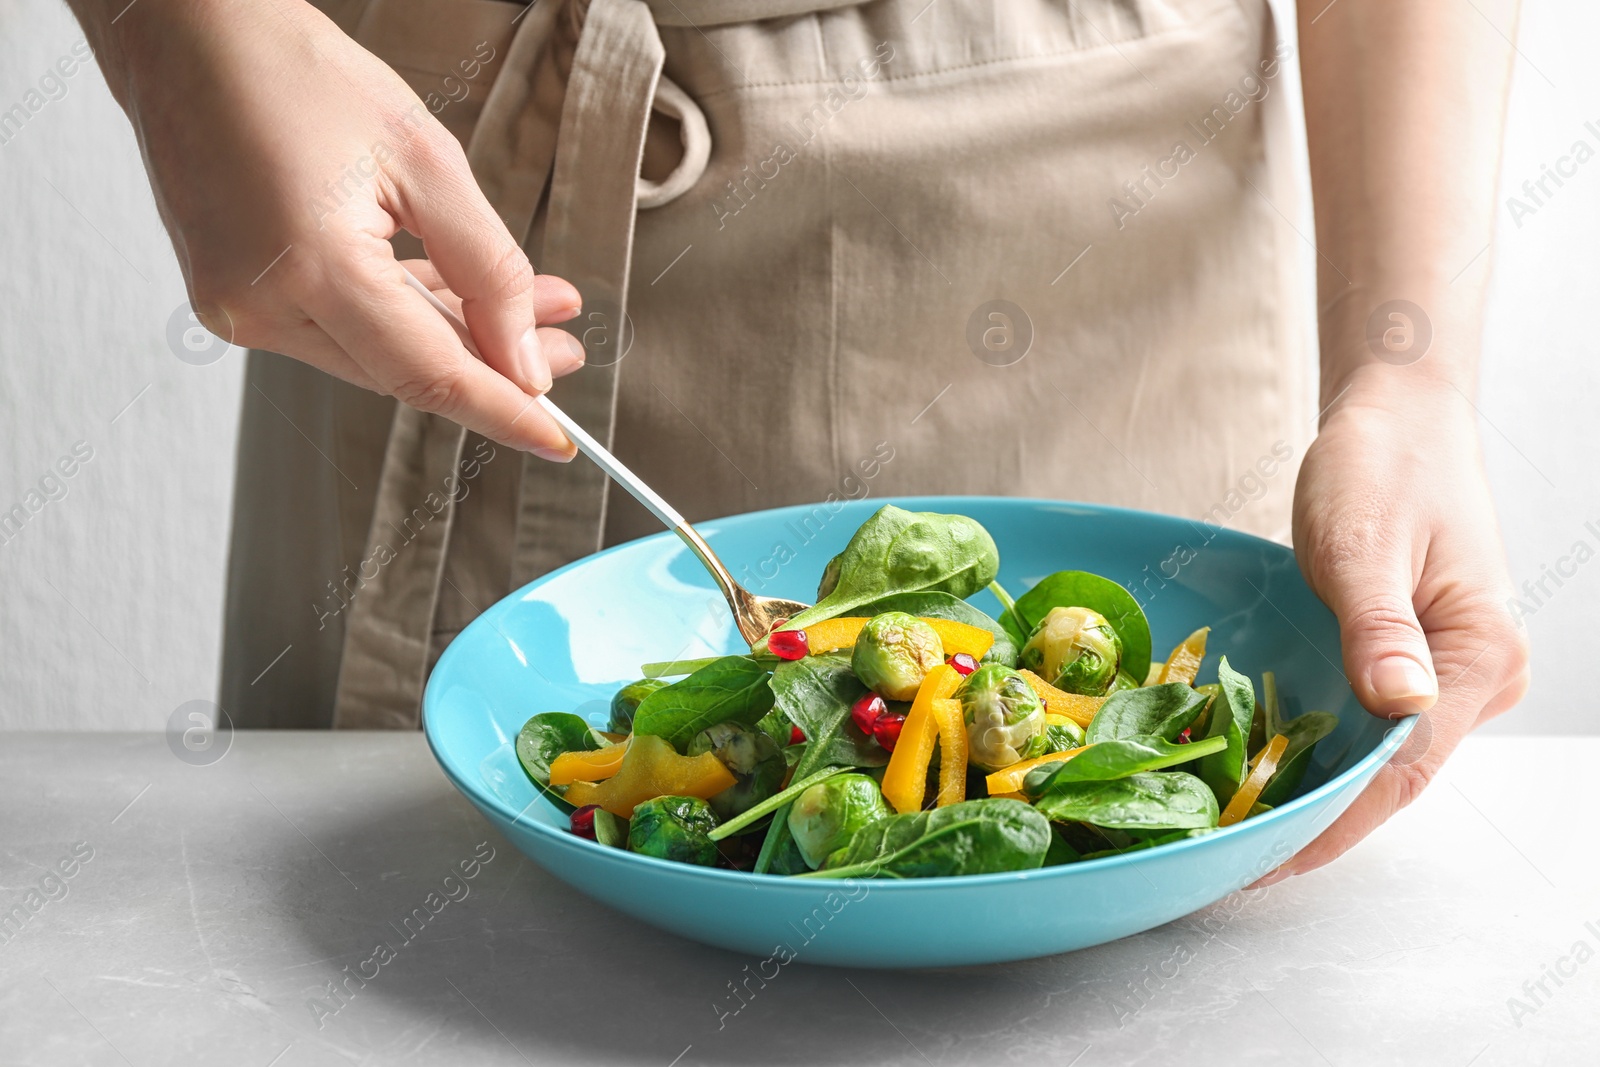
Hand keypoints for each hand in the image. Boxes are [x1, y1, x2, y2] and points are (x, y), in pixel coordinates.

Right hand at [88, 0, 583, 457]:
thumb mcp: (426, 161)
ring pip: (374, 355)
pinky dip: (399, 318)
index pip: (429, 374)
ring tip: (532, 315)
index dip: (502, 413)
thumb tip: (526, 361)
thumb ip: (487, 269)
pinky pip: (337, 329)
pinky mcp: (231, 298)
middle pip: (404, 370)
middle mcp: (260, 305)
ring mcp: (237, 308)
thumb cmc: (298, 75)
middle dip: (494, 364)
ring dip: (454, 337)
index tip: (559, 442)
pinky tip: (455, 297)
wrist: (188, 37)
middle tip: (566, 348)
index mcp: (309, 268)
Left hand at [1268, 371, 1529, 880]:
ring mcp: (1449, 670)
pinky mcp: (1416, 657)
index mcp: (1480, 654)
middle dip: (1320, 819)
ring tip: (1242, 831)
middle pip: (1396, 775)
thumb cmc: (1383, 465)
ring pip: (1381, 756)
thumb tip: (1399, 705)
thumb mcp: (1365, 542)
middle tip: (1235, 858)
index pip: (1406, 767)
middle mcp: (1477, 675)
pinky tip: (1268, 772)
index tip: (1271, 859)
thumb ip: (1379, 625)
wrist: (1399, 417)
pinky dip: (1321, 750)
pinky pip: (1369, 723)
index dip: (1337, 820)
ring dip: (1318, 792)